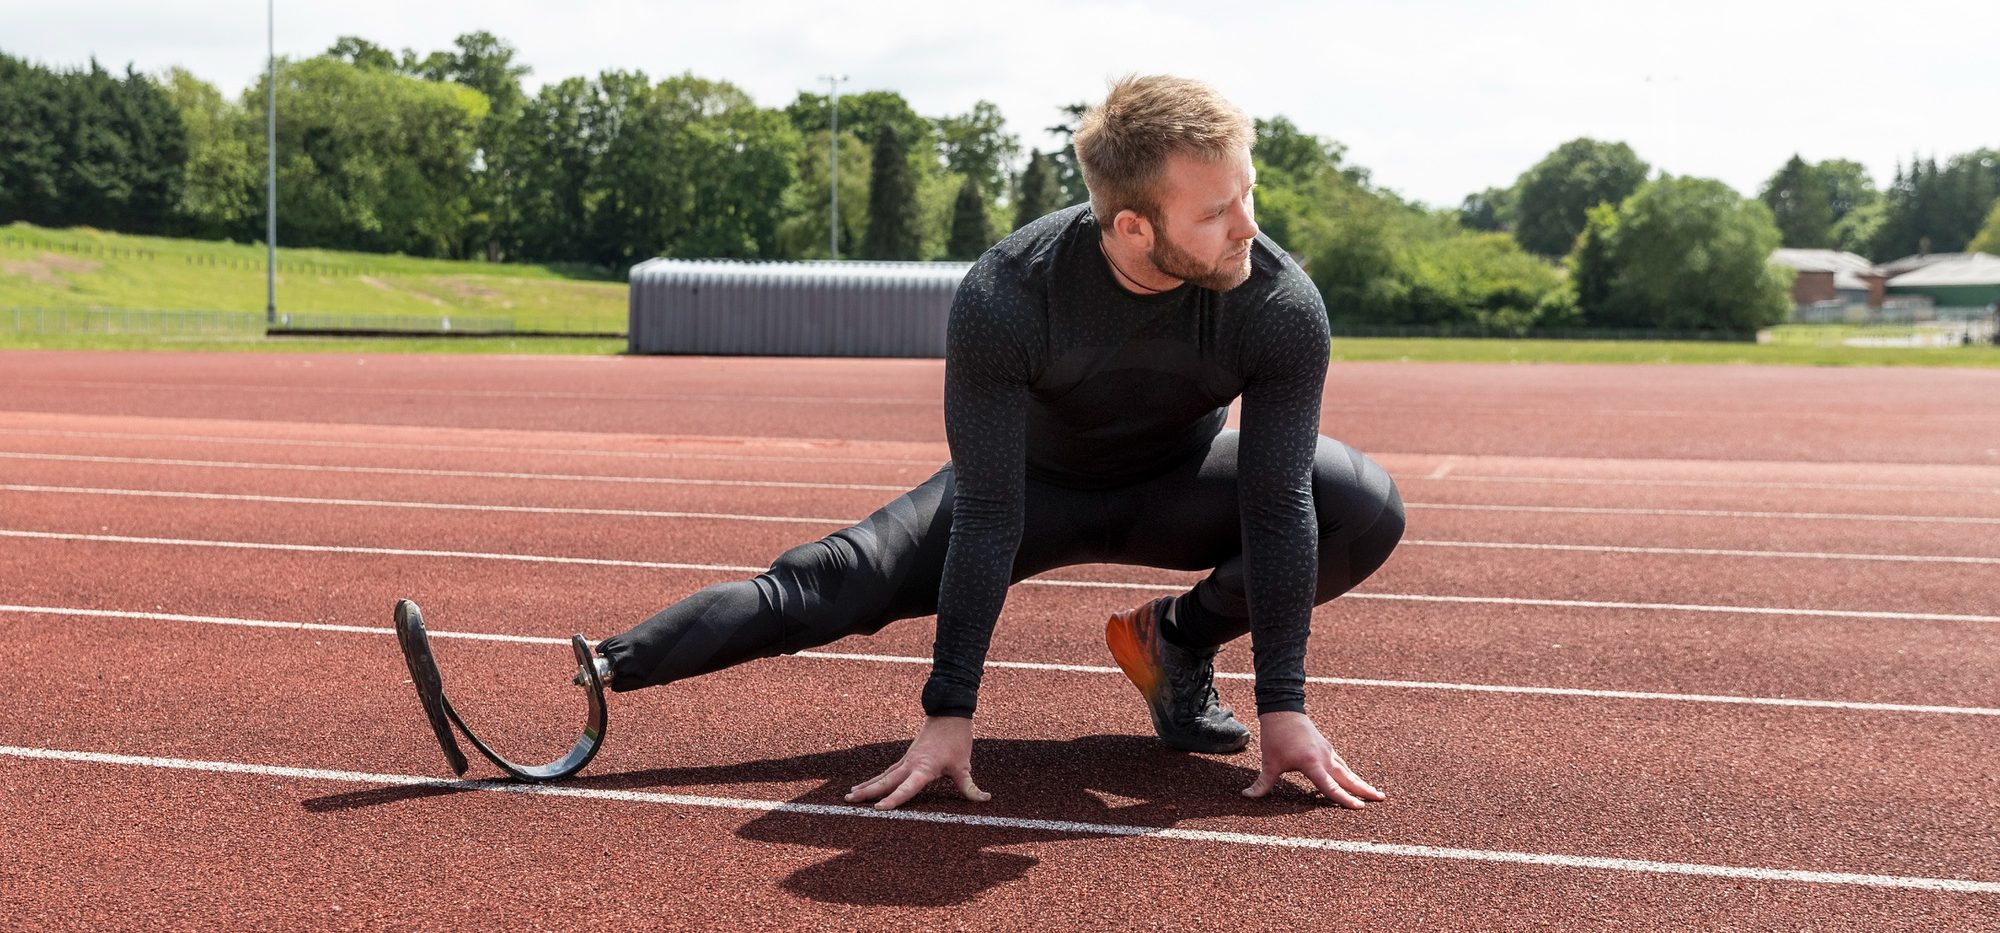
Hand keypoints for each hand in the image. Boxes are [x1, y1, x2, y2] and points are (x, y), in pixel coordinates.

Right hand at [845, 715, 991, 810]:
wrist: (948, 713)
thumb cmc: (956, 739)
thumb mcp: (963, 765)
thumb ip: (970, 786)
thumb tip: (984, 799)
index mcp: (924, 768)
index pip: (907, 788)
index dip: (894, 800)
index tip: (879, 809)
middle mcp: (911, 764)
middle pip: (886, 781)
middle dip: (868, 792)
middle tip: (850, 800)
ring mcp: (906, 760)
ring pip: (883, 776)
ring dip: (867, 786)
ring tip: (849, 796)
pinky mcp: (906, 758)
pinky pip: (888, 772)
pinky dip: (876, 779)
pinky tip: (865, 785)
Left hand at [1242, 711, 1385, 808]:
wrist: (1283, 711)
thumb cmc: (1275, 736)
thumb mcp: (1269, 762)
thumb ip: (1262, 783)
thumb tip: (1246, 796)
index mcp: (1311, 763)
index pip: (1330, 787)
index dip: (1344, 799)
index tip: (1359, 808)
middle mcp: (1324, 758)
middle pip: (1348, 778)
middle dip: (1365, 790)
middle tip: (1381, 799)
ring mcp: (1328, 751)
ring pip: (1347, 771)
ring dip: (1360, 782)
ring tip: (1375, 793)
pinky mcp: (1327, 747)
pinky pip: (1342, 764)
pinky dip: (1350, 774)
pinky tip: (1354, 780)